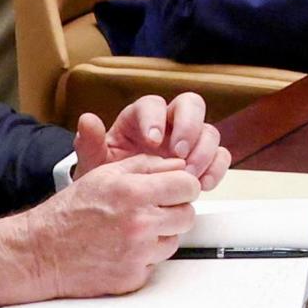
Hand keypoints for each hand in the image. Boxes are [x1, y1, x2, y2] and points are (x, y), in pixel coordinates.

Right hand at [0, 154, 201, 307]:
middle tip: (151, 211)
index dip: (182, 186)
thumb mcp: (104, 175)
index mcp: (133, 192)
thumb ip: (146, 165)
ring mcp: (138, 253)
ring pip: (174, 240)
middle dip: (173, 211)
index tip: (173, 190)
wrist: (40, 252)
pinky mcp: (133, 276)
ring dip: (160, 235)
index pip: (188, 185)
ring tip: (131, 231)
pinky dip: (144, 257)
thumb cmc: (68, 213)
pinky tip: (122, 250)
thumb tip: (178, 165)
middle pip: (187, 214)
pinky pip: (156, 263)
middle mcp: (139, 223)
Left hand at [77, 93, 229, 186]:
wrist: (121, 203)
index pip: (153, 104)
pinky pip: (220, 156)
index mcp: (140, 119)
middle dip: (189, 127)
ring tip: (189, 176)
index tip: (152, 141)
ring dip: (204, 152)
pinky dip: (216, 169)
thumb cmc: (109, 179)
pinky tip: (203, 184)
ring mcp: (189, 141)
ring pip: (209, 130)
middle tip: (179, 153)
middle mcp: (169, 124)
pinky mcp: (203, 160)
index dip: (156, 119)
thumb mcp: (94, 164)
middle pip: (191, 105)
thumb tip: (87, 120)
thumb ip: (90, 144)